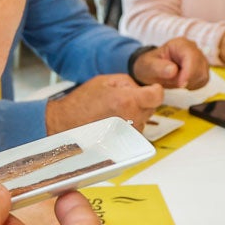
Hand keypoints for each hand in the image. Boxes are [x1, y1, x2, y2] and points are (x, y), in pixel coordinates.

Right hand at [44, 73, 162, 133]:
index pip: (158, 96)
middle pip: (151, 107)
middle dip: (141, 101)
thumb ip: (128, 81)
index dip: (154, 90)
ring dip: (135, 114)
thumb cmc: (81, 104)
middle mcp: (131, 119)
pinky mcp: (125, 144)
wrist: (66, 124)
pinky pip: (135, 131)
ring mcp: (129, 134)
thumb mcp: (104, 80)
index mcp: (128, 101)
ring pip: (143, 119)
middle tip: (121, 100)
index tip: (150, 90)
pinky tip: (113, 122)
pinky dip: (128, 126)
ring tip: (113, 112)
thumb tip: (141, 88)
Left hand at [130, 38, 210, 89]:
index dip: (189, 72)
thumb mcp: (147, 66)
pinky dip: (193, 85)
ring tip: (175, 82)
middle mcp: (193, 49)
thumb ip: (158, 68)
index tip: (180, 84)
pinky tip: (182, 83)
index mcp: (180, 44)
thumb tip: (173, 71)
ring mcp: (199, 58)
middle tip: (173, 84)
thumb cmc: (149, 66)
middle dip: (188, 79)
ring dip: (190, 83)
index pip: (192, 56)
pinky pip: (203, 81)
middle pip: (200, 66)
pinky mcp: (202, 69)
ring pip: (203, 75)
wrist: (152, 70)